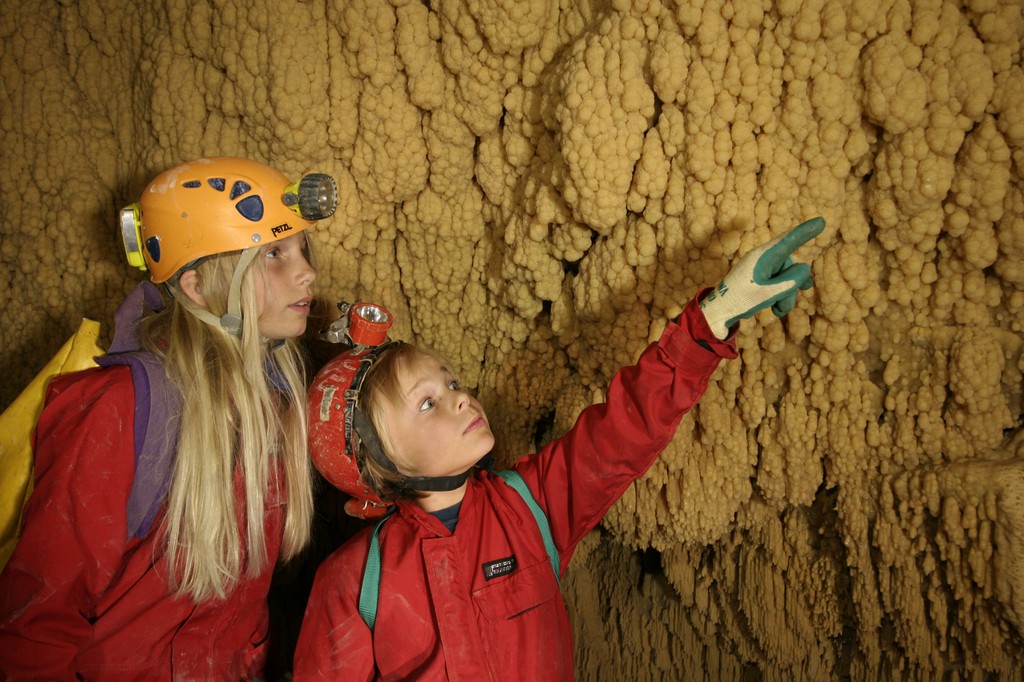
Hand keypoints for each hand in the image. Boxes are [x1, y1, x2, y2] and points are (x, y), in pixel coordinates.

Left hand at [699, 217, 824, 338]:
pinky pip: (777, 281)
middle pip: (790, 266)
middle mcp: (763, 258)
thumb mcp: (769, 292)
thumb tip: (804, 268)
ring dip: (786, 294)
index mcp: (763, 256)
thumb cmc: (741, 300)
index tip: (821, 221)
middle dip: (792, 286)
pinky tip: (775, 309)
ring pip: (785, 276)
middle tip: (783, 306)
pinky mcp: (759, 276)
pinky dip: (780, 294)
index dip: (805, 232)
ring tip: (778, 310)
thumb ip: (790, 280)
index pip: (788, 240)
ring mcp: (761, 267)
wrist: (719, 312)